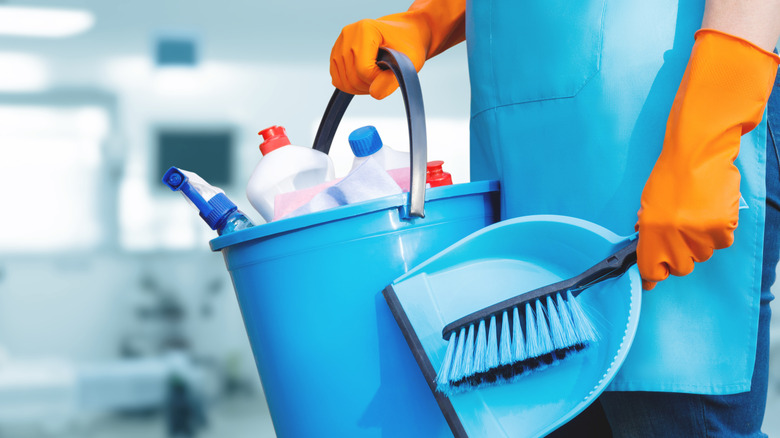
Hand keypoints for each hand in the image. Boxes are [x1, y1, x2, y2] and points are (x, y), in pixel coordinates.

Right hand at [330, 15, 429, 98]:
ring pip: (342, 81)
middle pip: (352, 77)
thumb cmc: (409, 46)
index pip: (363, 70)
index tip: (390, 74)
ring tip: (377, 77)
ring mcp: (340, 43)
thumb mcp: (410, 62)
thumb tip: (374, 93)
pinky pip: (337, 80)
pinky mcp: (336, 53)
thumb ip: (392, 79)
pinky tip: (366, 78)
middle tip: (385, 78)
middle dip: (370, 86)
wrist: (405, 34)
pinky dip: (352, 86)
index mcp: (366, 30)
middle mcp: (349, 33)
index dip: (378, 81)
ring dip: (361, 87)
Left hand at [636, 29, 778, 289]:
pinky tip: (712, 212)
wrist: (698, 153)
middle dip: (679, 258)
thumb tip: (649, 254)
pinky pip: (722, 242)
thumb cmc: (670, 176)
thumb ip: (649, 231)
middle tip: (681, 238)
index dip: (652, 277)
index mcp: (650, 229)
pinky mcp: (722, 227)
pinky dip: (718, 232)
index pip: (651, 269)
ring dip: (699, 243)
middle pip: (680, 268)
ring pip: (703, 255)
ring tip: (696, 216)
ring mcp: (699, 233)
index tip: (651, 281)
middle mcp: (673, 235)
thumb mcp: (649, 204)